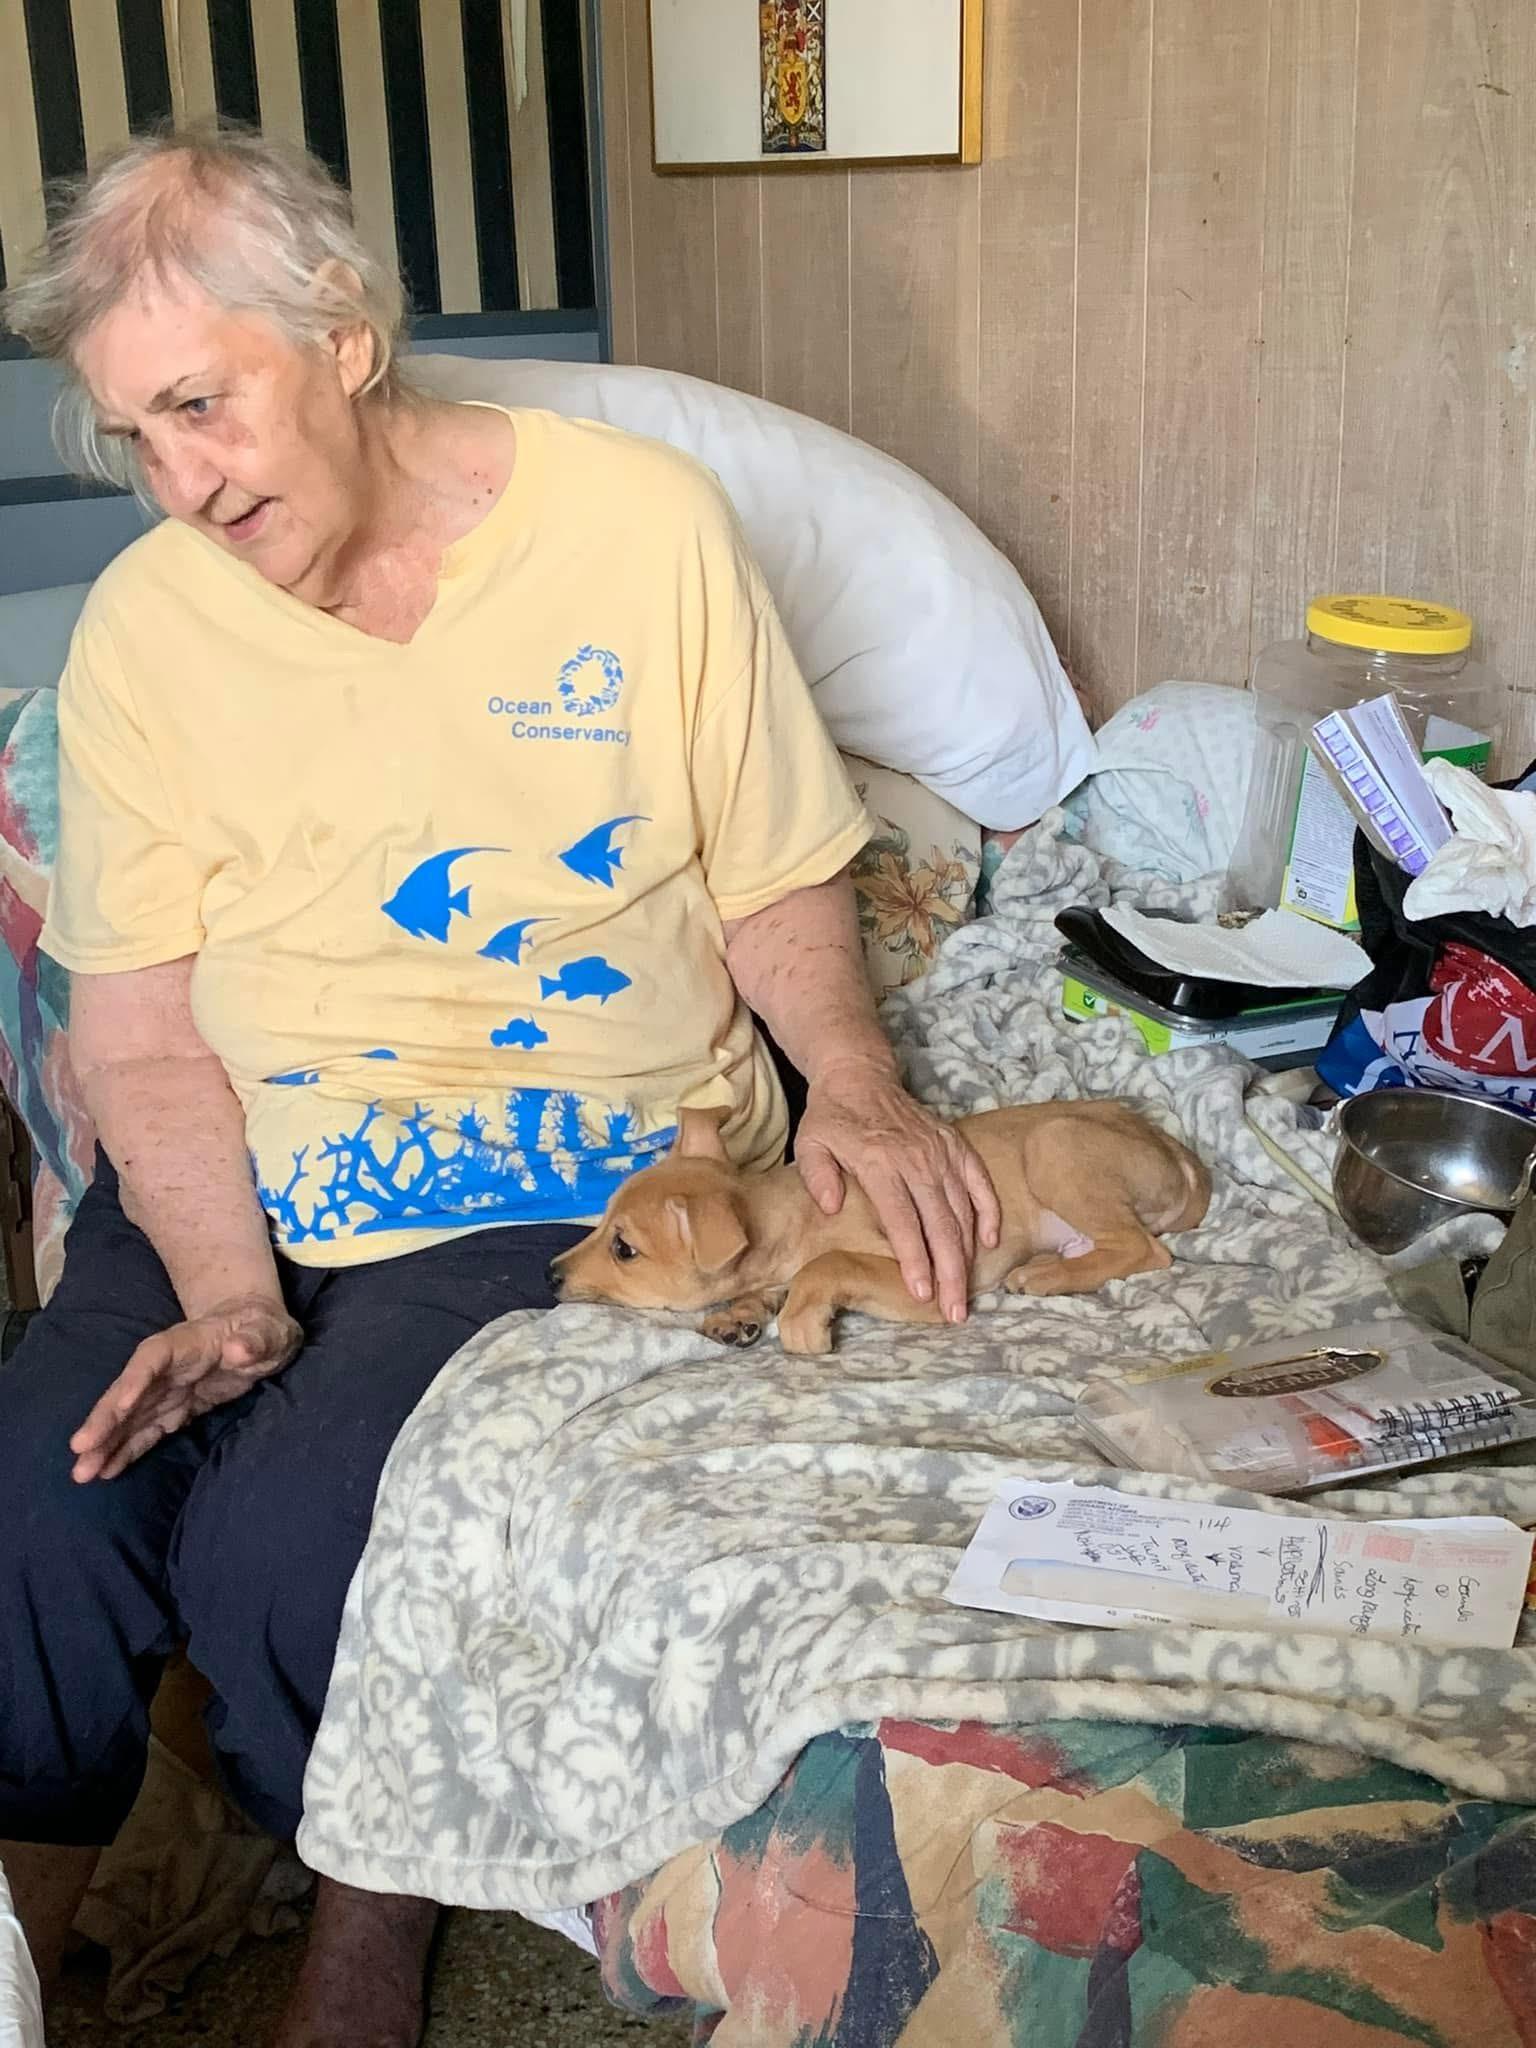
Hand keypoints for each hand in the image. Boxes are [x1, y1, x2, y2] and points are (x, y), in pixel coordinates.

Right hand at [70, 1296, 301, 1481]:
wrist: (257, 1334)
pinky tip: (107, 1470)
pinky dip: (128, 1450)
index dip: (137, 1379)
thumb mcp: (270, 1331)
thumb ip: (256, 1340)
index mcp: (186, 1342)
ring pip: (131, 1418)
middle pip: (129, 1391)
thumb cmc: (263, 1329)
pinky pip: (146, 1431)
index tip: (122, 1405)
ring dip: (107, 1443)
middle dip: (105, 1419)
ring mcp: (168, 1390)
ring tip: (82, 1473)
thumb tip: (237, 1349)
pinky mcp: (175, 1410)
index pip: (153, 1358)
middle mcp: (167, 1368)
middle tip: (80, 1448)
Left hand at [795, 1060, 1000, 1322]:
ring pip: (962, 1211)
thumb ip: (818, 1175)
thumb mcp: (810, 1142)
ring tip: (967, 1292)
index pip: (902, 1220)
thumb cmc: (833, 1117)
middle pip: (939, 1224)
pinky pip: (980, 1183)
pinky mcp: (956, 1145)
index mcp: (880, 1162)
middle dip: (949, 1272)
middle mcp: (917, 1159)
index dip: (914, 1259)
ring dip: (968, 1255)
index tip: (922, 1293)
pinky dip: (988, 1212)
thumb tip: (832, 1207)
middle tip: (954, 1311)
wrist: (861, 1075)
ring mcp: (940, 1152)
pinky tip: (990, 1243)